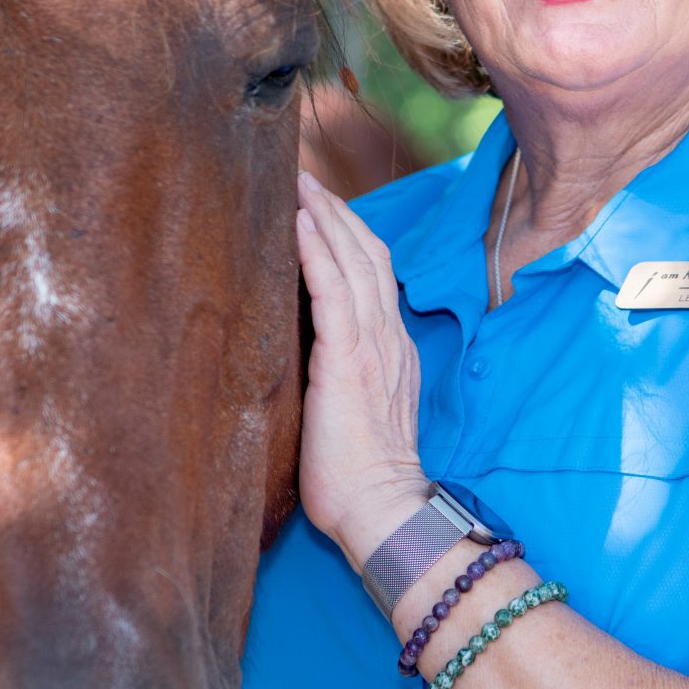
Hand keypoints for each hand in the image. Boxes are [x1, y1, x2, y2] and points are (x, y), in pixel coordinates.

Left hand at [294, 171, 433, 568]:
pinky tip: (298, 222)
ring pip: (353, 261)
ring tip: (298, 182)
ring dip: (324, 216)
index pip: (374, 276)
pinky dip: (317, 251)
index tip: (322, 207)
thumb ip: (342, 375)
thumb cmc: (358, 479)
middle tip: (305, 176)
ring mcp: (372, 346)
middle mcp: (387, 339)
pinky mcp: (348, 360)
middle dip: (337, 211)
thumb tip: (305, 357)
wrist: (381, 511)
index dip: (351, 236)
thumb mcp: (354, 412)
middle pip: (368, 254)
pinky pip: (334, 291)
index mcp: (390, 350)